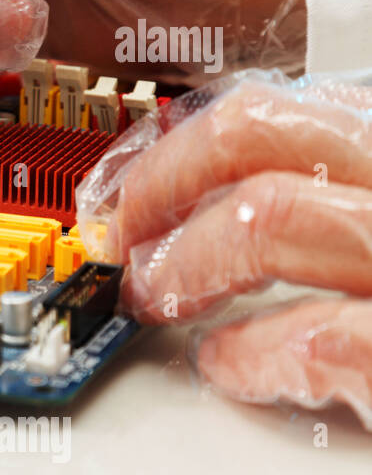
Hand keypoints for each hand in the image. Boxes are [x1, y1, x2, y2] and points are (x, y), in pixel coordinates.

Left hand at [75, 73, 371, 427]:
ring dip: (188, 262)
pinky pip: (326, 338)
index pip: (282, 109)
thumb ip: (347, 190)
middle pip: (261, 134)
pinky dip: (255, 353)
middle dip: (164, 182)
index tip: (132, 183)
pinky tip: (234, 366)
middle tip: (127, 234)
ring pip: (274, 216)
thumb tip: (232, 199)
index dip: (181, 146)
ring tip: (161, 296)